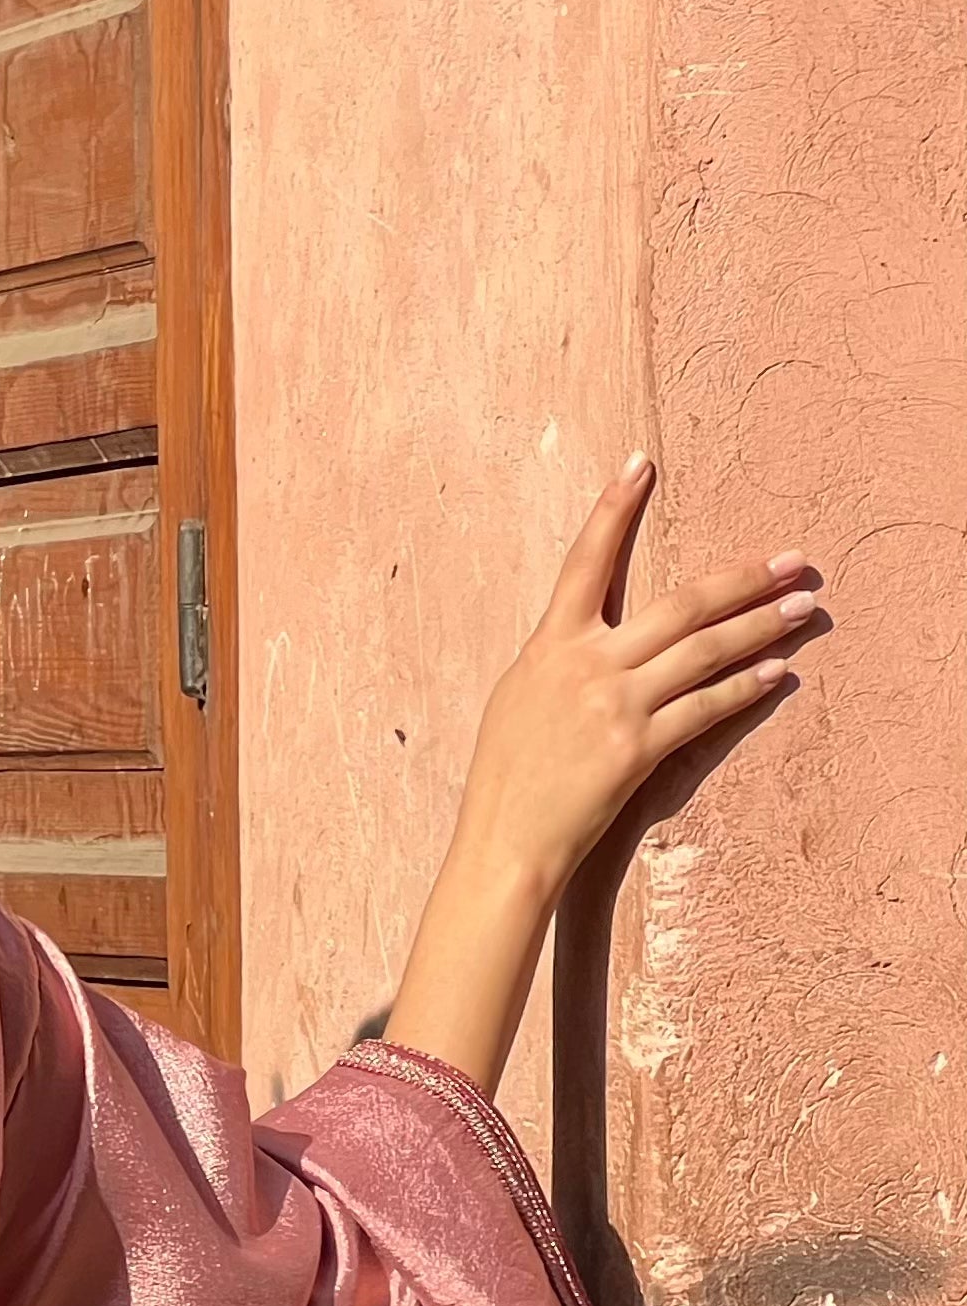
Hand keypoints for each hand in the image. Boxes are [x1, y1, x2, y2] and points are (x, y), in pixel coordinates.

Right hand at [455, 457, 819, 909]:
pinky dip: (743, 688)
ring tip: (802, 607)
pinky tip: (774, 672)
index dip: (613, 509)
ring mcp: (615, 705)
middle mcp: (587, 664)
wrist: (504, 842)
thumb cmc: (505, 777)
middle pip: (680, 605)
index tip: (641, 464)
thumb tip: (593, 636)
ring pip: (704, 651)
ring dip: (760, 626)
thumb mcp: (517, 698)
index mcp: (550, 644)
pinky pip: (704, 709)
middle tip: (792, 560)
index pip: (586, 560)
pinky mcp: (638, 748)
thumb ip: (560, 658)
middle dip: (743, 579)